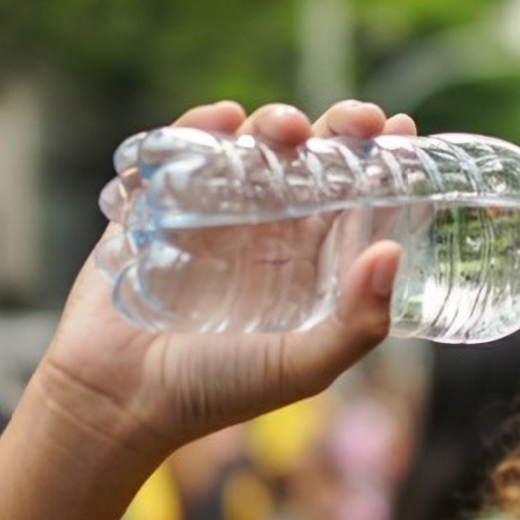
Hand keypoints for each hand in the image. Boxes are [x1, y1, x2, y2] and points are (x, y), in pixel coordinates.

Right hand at [33, 99, 419, 458]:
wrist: (116, 400)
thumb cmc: (215, 391)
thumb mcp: (302, 368)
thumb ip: (357, 324)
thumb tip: (392, 253)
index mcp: (310, 264)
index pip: (356, 200)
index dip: (381, 163)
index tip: (403, 130)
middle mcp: (268, 232)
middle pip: (312, 162)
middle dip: (338, 130)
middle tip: (357, 118)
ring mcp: (212, 214)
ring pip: (253, 147)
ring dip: (275, 123)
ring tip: (288, 127)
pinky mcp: (156, 205)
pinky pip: (180, 152)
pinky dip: (200, 127)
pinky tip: (222, 121)